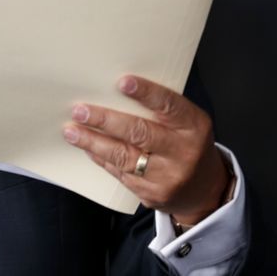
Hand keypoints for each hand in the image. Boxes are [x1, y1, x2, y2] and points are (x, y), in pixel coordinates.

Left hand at [62, 75, 230, 225]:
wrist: (204, 191)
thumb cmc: (187, 144)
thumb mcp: (186, 122)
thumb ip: (160, 109)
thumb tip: (113, 91)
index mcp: (193, 126)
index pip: (169, 106)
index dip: (146, 93)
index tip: (122, 82)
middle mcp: (182, 152)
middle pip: (140, 133)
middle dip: (106, 120)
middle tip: (80, 110)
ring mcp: (168, 177)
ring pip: (124, 157)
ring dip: (93, 142)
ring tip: (72, 131)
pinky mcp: (152, 194)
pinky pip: (120, 173)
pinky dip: (101, 159)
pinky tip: (87, 148)